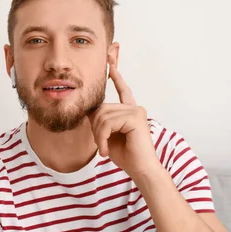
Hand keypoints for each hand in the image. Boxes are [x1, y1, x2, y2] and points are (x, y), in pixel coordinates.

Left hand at [88, 63, 159, 178]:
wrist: (140, 170)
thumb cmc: (126, 156)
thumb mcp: (107, 135)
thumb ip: (101, 121)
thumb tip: (90, 109)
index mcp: (130, 111)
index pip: (123, 89)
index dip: (116, 74)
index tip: (110, 61)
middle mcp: (134, 108)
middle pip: (101, 108)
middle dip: (95, 128)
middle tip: (101, 145)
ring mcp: (136, 111)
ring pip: (103, 116)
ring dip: (98, 135)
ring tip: (104, 149)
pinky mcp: (135, 118)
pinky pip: (108, 123)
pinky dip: (102, 138)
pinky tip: (106, 150)